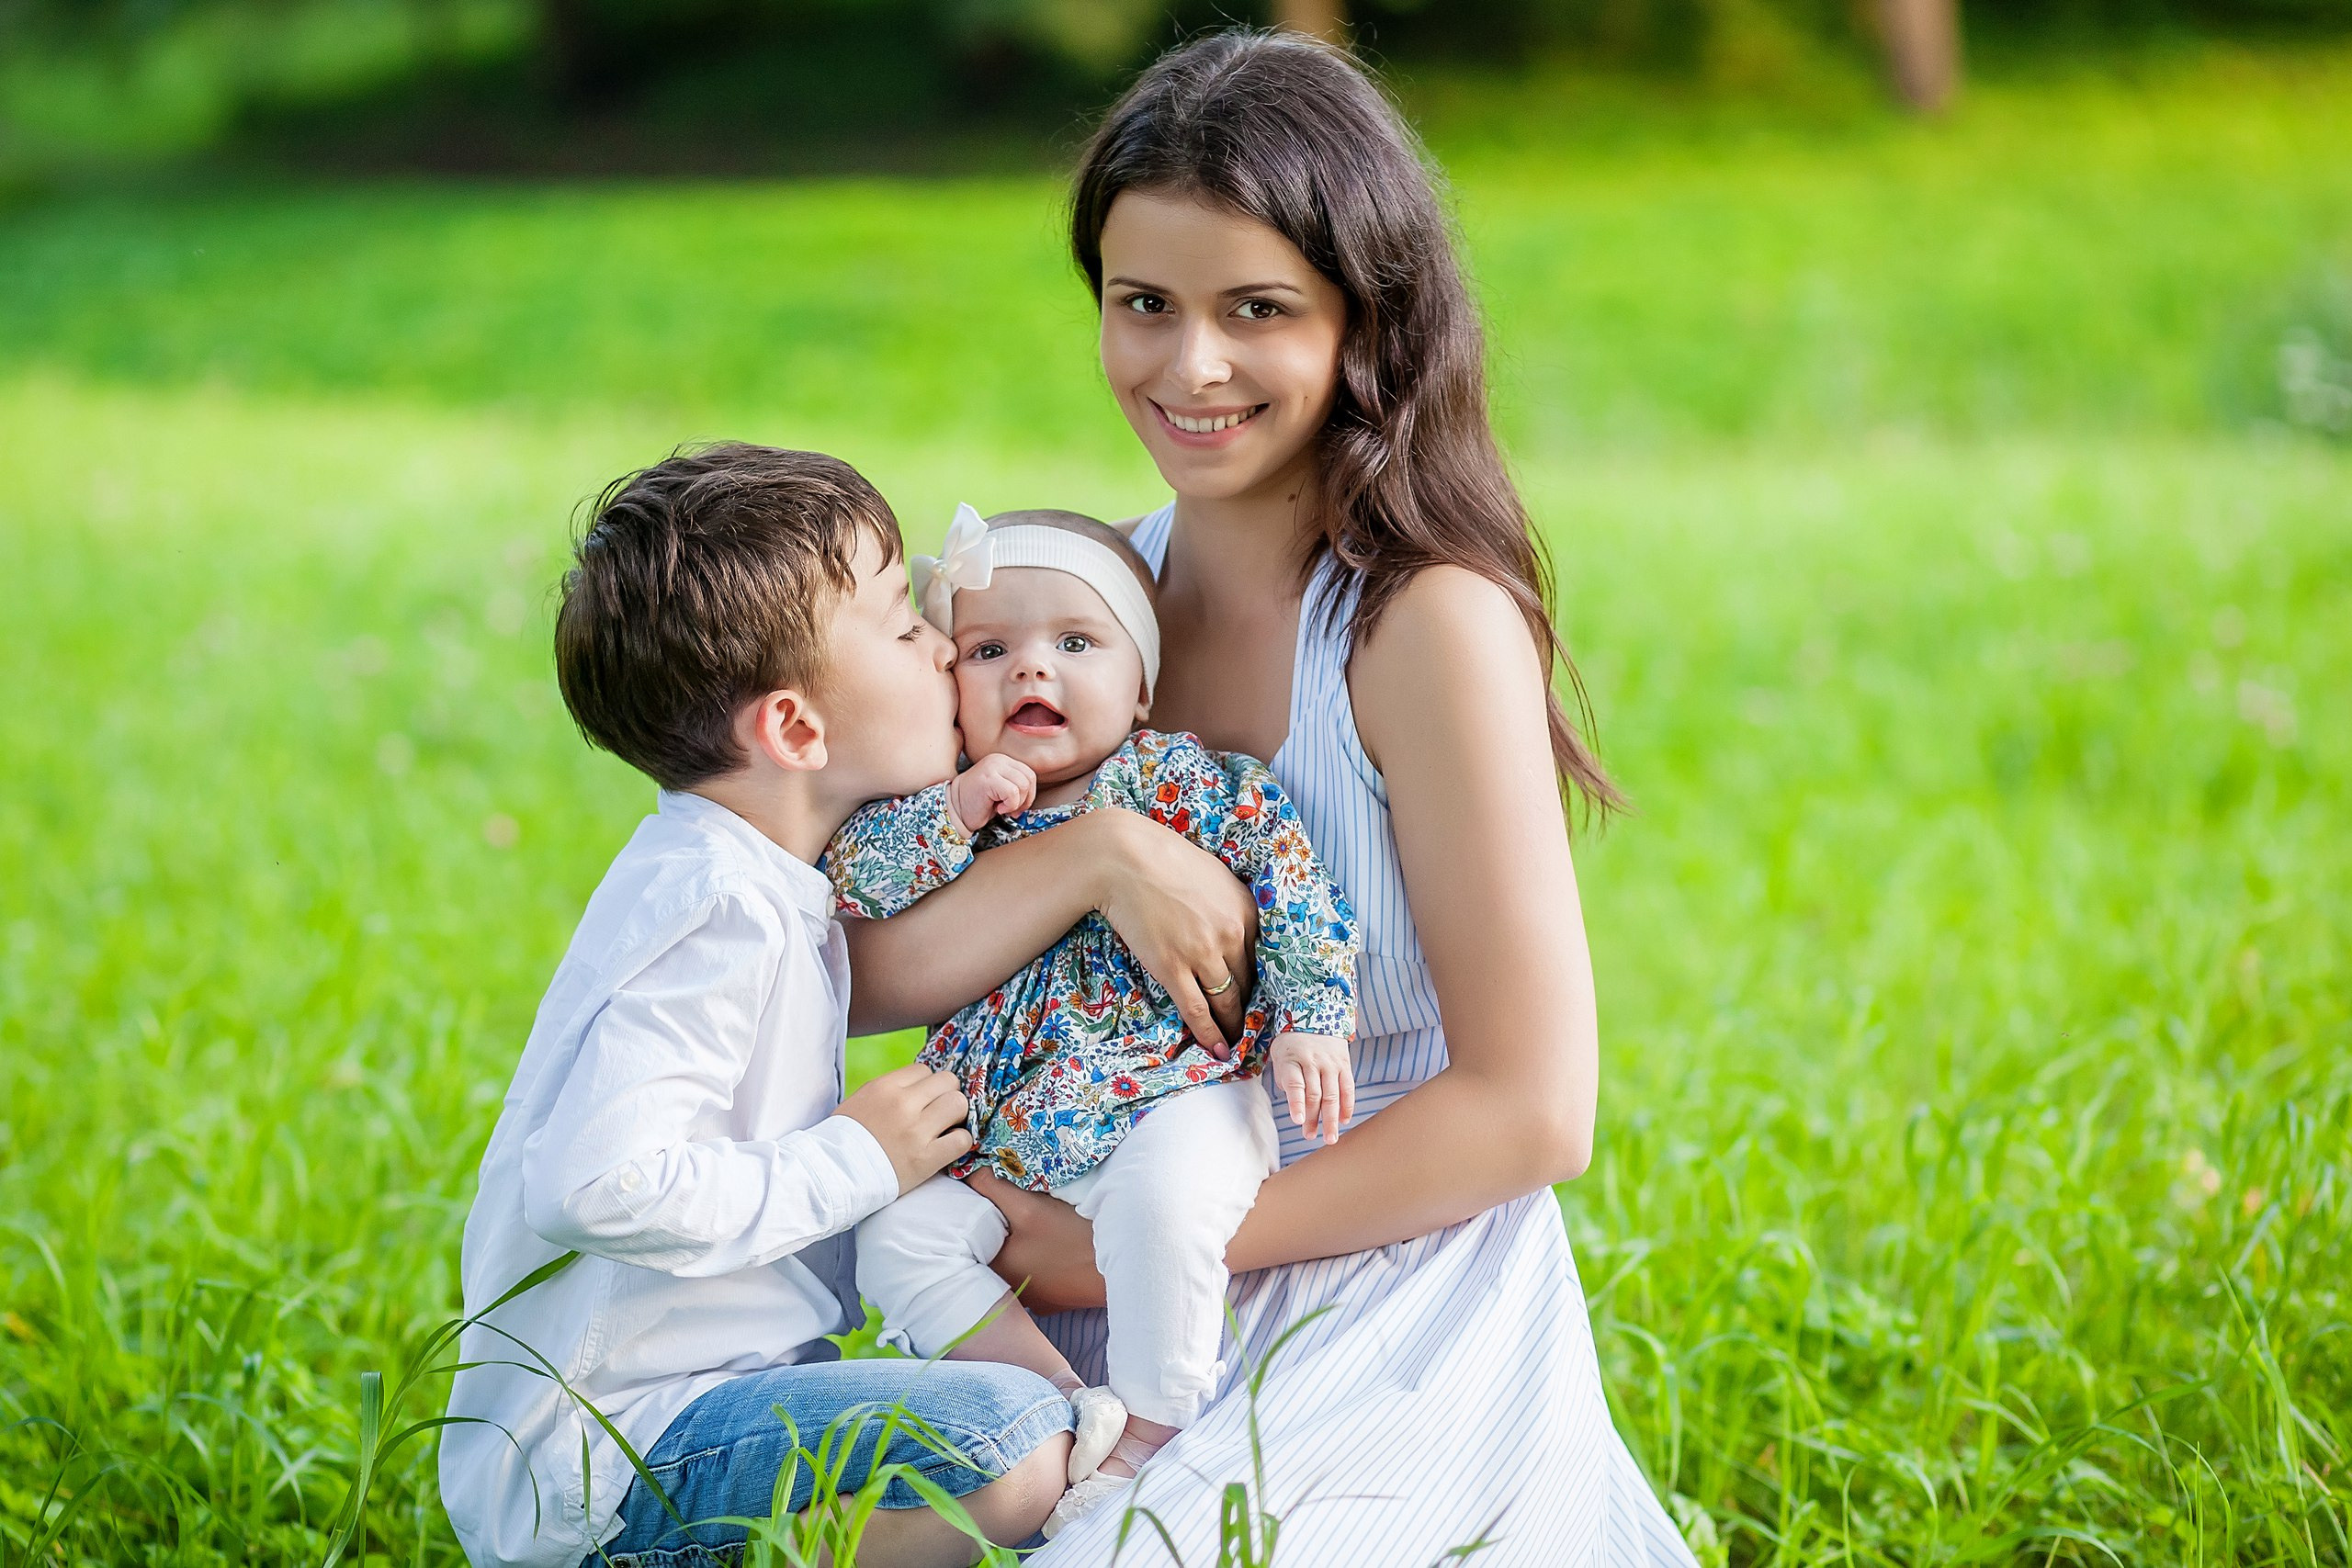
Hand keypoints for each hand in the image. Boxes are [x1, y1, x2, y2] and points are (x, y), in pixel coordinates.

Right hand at [832, 1063, 973, 1193]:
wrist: (833, 1175)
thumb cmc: (844, 1139)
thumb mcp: (861, 1101)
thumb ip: (890, 1090)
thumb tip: (918, 1084)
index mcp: (885, 1087)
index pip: (924, 1070)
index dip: (927, 1085)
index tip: (923, 1100)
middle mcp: (903, 1104)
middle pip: (948, 1081)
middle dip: (946, 1095)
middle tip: (940, 1112)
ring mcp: (916, 1131)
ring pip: (959, 1104)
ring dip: (956, 1116)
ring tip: (946, 1127)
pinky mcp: (926, 1158)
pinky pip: (962, 1139)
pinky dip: (959, 1142)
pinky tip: (947, 1147)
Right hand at [947, 753, 1035, 833]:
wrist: (955, 810)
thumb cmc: (979, 803)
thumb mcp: (1002, 789)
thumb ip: (1016, 785)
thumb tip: (1032, 795)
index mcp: (1002, 760)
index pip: (1029, 774)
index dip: (1029, 793)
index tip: (1018, 806)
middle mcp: (998, 760)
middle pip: (1028, 778)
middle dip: (1025, 799)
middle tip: (1012, 810)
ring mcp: (992, 767)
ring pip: (1022, 785)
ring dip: (1016, 803)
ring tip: (1002, 808)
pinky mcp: (988, 778)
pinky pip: (1012, 792)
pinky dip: (1009, 805)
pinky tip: (997, 808)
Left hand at [967, 1171, 1106, 1311]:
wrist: (1122, 1262)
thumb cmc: (1071, 1238)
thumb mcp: (1028, 1207)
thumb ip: (993, 1188)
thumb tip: (966, 1172)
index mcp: (997, 1269)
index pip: (973, 1235)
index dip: (978, 1210)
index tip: (989, 1193)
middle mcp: (1012, 1290)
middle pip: (996, 1248)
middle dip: (1001, 1225)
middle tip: (1013, 1201)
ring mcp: (1035, 1298)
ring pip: (1018, 1260)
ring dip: (1021, 1242)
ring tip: (1034, 1220)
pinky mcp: (1055, 1298)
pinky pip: (1038, 1272)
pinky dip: (1040, 1256)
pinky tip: (1053, 1241)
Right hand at [1089, 809, 1256, 1057]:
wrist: (1124, 858)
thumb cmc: (1166, 860)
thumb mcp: (1215, 877)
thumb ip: (1231, 907)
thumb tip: (1236, 933)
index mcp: (1246, 910)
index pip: (1261, 959)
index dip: (1258, 983)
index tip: (1257, 999)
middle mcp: (1231, 934)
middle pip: (1246, 983)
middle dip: (1247, 1009)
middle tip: (1248, 1028)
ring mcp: (1202, 953)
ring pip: (1225, 1001)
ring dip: (1230, 1026)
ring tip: (1232, 1044)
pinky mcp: (1173, 967)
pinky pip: (1196, 1009)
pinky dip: (1208, 1033)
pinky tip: (1216, 1049)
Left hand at [1270, 1033, 1353, 1144]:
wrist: (1315, 1016)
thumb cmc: (1291, 1044)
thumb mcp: (1280, 1056)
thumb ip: (1285, 1080)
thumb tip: (1296, 1105)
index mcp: (1292, 1060)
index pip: (1295, 1084)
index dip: (1297, 1104)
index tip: (1298, 1121)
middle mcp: (1313, 1061)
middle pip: (1314, 1094)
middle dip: (1313, 1119)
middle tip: (1310, 1136)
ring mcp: (1331, 1063)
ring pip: (1332, 1095)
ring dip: (1331, 1119)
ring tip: (1330, 1138)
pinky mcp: (1344, 1065)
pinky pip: (1348, 1088)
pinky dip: (1347, 1106)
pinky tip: (1343, 1121)